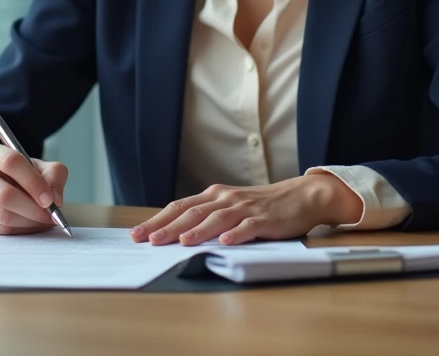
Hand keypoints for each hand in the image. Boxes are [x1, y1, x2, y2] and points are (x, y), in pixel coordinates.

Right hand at [0, 144, 68, 235]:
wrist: (0, 186)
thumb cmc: (22, 175)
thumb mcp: (41, 167)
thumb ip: (54, 176)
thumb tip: (55, 199)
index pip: (11, 162)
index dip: (33, 182)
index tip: (50, 199)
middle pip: (4, 194)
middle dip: (33, 209)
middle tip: (51, 216)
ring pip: (2, 215)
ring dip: (29, 222)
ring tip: (44, 221)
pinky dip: (20, 231)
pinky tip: (31, 226)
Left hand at [129, 174, 362, 245]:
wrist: (302, 196)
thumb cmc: (263, 206)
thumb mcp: (232, 208)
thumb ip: (209, 218)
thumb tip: (176, 235)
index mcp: (214, 196)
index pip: (179, 207)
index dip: (157, 220)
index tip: (137, 234)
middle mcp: (225, 198)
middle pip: (191, 212)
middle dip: (168, 227)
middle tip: (148, 240)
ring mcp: (244, 208)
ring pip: (216, 219)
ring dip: (198, 230)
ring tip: (181, 242)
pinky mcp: (264, 219)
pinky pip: (247, 227)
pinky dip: (235, 235)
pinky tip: (224, 243)